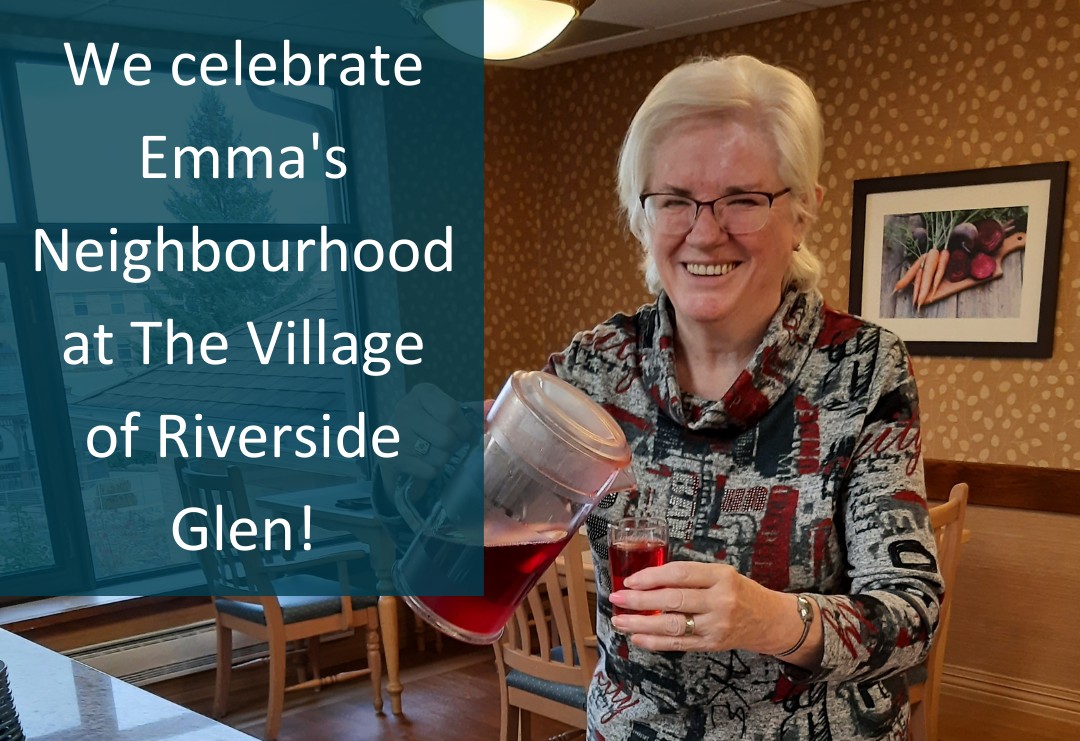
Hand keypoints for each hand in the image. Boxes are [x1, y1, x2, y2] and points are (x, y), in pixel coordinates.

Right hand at [379, 385, 491, 494]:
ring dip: (443, 460)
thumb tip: (492, 405)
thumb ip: (470, 410)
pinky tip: (424, 463)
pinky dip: (431, 472)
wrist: (392, 442)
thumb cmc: (427, 423)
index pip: (451, 412)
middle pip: (446, 437)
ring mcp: (395, 433)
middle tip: (449, 446)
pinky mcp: (390, 456)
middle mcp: (405, 409)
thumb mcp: (445, 411)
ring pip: (438, 456)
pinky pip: (427, 470)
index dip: (463, 428)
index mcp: (422, 393)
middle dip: (454, 446)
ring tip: (435, 453)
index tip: (464, 434)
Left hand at [607, 561, 794, 654]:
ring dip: (641, 625)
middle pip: (673, 601)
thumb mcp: (721, 574)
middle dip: (640, 601)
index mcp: (721, 577)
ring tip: (619, 621)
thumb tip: (648, 579)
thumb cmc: (740, 592)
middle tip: (617, 598)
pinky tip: (637, 638)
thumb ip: (690, 576)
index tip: (631, 580)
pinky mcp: (711, 645)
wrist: (768, 620)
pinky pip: (678, 644)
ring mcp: (715, 626)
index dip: (652, 576)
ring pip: (672, 626)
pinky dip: (654, 642)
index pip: (680, 574)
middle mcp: (719, 602)